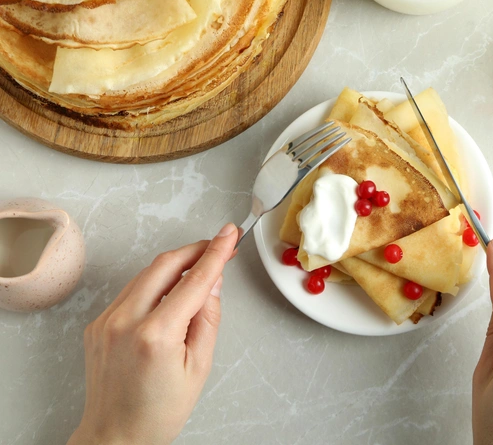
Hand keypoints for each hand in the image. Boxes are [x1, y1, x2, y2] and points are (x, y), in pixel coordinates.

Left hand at [68, 223, 240, 444]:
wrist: (115, 436)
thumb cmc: (158, 411)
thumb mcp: (199, 366)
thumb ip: (207, 318)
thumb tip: (212, 282)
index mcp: (155, 335)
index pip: (193, 281)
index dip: (215, 253)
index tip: (229, 234)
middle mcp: (125, 321)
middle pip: (164, 265)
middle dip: (194, 249)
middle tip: (217, 245)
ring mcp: (106, 320)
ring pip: (146, 274)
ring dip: (174, 265)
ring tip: (198, 270)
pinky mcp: (97, 323)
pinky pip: (131, 291)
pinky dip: (154, 283)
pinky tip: (169, 292)